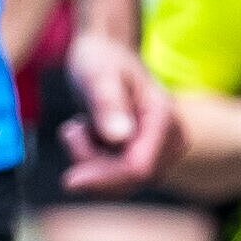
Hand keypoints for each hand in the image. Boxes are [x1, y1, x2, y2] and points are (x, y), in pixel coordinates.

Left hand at [49, 30, 180, 193]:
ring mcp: (161, 152)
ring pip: (119, 184)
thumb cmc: (101, 61)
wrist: (106, 56)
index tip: (68, 180)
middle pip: (129, 180)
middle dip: (92, 164)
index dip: (105, 179)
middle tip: (73, 128)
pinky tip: (89, 133)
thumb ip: (107, 104)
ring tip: (82, 124)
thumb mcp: (97, 75)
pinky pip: (114, 180)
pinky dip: (92, 162)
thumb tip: (119, 138)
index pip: (139, 167)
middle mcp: (172, 140)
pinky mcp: (146, 160)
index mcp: (165, 117)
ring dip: (89, 160)